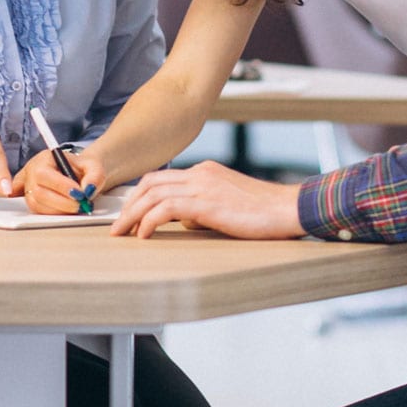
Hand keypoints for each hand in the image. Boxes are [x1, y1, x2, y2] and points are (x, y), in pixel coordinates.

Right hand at [18, 148, 102, 213]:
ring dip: (59, 210)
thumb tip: (88, 189)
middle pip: (39, 192)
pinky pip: (37, 212)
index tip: (79, 194)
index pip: (43, 174)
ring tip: (77, 207)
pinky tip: (65, 210)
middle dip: (62, 202)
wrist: (81, 173)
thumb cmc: (83, 168)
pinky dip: (54, 214)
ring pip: (37, 205)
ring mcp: (28, 188)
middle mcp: (32, 172)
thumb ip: (95, 176)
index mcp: (45, 158)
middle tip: (81, 204)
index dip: (60, 186)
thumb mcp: (94, 166)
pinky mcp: (31, 200)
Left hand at [108, 161, 306, 238]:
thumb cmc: (264, 213)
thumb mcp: (228, 206)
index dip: (140, 195)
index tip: (128, 213)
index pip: (162, 178)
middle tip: (117, 226)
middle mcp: (200, 173)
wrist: (289, 208)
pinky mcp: (206, 202)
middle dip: (128, 205)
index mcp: (205, 171)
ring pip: (153, 194)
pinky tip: (143, 235)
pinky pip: (166, 208)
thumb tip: (184, 222)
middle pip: (150, 183)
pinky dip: (149, 220)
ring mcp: (203, 185)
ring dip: (132, 214)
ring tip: (122, 233)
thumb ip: (203, 209)